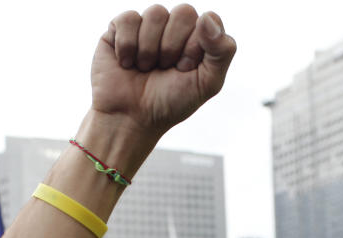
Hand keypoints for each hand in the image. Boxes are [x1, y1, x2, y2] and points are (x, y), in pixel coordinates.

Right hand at [91, 5, 235, 137]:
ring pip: (156, 13)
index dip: (194, 46)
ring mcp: (147, 25)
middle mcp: (174, 27)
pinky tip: (127, 63)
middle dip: (174, 47)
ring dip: (150, 49)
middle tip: (165, 69)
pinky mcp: (120, 28)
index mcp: (198, 37)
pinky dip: (128, 46)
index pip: (207, 21)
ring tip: (145, 68)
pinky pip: (128, 19)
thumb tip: (208, 16)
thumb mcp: (207, 83)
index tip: (184, 69)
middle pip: (183, 12)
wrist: (131, 119)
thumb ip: (222, 51)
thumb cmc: (170, 103)